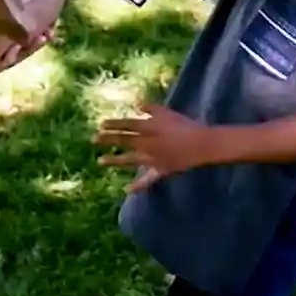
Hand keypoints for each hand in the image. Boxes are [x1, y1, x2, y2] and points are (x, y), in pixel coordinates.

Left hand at [93, 103, 216, 191]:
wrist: (202, 144)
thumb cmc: (184, 125)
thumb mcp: (167, 112)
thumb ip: (150, 108)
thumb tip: (136, 104)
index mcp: (148, 128)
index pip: (126, 125)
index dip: (113, 125)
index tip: (100, 125)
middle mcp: (147, 143)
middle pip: (124, 140)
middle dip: (108, 140)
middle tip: (93, 140)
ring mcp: (152, 158)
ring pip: (130, 160)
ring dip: (114, 160)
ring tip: (100, 161)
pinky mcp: (160, 170)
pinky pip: (147, 180)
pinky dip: (137, 186)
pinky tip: (126, 190)